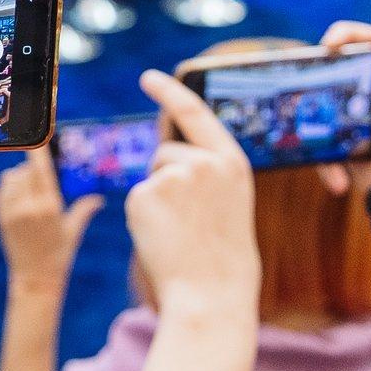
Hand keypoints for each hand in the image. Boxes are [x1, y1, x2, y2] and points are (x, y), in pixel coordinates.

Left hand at [0, 148, 100, 296]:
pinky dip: (9, 187)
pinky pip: (2, 190)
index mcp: (50, 206)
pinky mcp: (2, 217)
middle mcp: (30, 206)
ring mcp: (13, 211)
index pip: (41, 170)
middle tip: (41, 177)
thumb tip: (100, 199)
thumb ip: (85, 210)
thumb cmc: (60, 254)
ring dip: (19, 177)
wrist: (35, 278)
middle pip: (26, 171)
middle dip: (33, 169)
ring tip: (30, 188)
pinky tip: (18, 196)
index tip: (37, 138)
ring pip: (11, 178)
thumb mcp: (74, 231)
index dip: (38, 152)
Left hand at [125, 71, 259, 321]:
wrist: (212, 294)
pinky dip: (143, 217)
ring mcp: (174, 175)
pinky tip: (163, 237)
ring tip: (180, 232)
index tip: (149, 76)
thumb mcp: (228, 201)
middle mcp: (205, 161)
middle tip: (188, 223)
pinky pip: (137, 198)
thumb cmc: (221, 255)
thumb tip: (166, 153)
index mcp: (232, 161)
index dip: (170, 91)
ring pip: (151, 176)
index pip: (195, 113)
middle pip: (166, 153)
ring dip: (157, 200)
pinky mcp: (146, 193)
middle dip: (166, 179)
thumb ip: (206, 171)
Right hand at [320, 18, 370, 190]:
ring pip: (324, 109)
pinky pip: (323, 147)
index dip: (347, 35)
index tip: (328, 44)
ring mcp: (359, 123)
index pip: (369, 43)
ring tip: (325, 139)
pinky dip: (329, 165)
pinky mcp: (346, 149)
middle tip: (309, 79)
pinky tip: (340, 179)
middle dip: (321, 75)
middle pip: (340, 70)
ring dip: (319, 125)